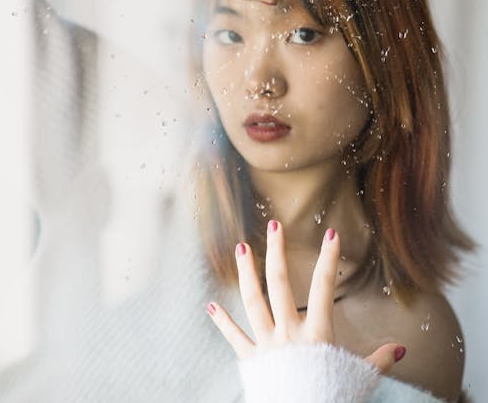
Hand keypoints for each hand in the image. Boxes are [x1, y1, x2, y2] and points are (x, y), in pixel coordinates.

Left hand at [206, 220, 405, 375]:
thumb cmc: (333, 398)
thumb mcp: (358, 378)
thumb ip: (378, 360)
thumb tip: (401, 350)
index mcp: (317, 333)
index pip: (324, 286)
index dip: (329, 259)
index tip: (331, 233)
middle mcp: (289, 333)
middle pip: (279, 282)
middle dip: (277, 250)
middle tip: (274, 225)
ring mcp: (267, 345)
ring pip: (253, 300)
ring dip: (246, 272)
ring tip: (241, 247)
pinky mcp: (251, 361)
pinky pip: (234, 337)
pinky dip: (221, 322)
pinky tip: (209, 306)